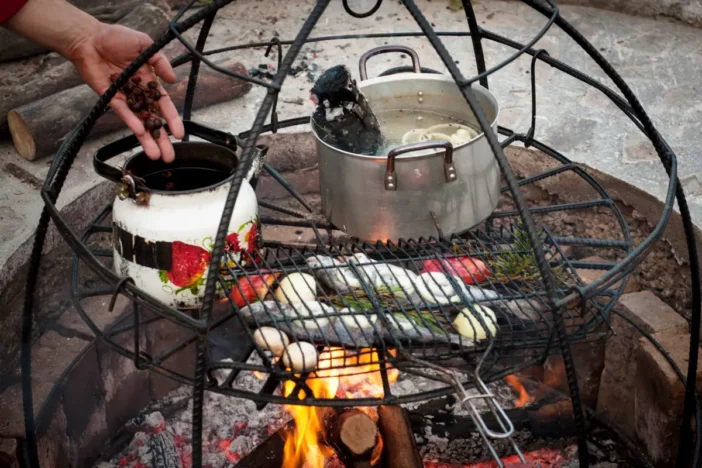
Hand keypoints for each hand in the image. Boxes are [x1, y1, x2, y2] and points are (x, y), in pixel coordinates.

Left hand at [67, 24, 184, 161]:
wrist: (88, 38)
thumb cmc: (115, 38)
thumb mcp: (144, 44)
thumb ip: (160, 61)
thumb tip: (173, 80)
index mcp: (150, 81)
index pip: (164, 105)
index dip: (172, 120)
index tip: (180, 134)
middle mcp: (139, 93)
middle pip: (154, 121)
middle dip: (162, 139)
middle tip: (170, 156)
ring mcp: (125, 98)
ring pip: (139, 123)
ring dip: (147, 139)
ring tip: (156, 156)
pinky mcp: (111, 99)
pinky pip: (123, 113)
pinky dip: (132, 122)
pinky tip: (140, 132)